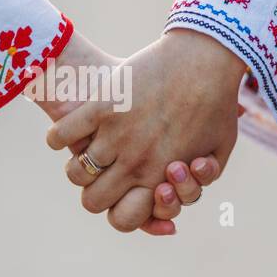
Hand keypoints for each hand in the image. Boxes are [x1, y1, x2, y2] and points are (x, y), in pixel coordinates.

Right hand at [46, 29, 245, 231]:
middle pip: (92, 202)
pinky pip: (61, 135)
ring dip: (78, 165)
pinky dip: (58, 137)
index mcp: (160, 178)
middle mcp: (134, 163)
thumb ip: (198, 181)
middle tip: (105, 173)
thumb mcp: (218, 151)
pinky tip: (67, 131)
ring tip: (87, 151)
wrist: (207, 56)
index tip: (124, 194)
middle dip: (96, 192)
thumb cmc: (217, 104)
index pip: (122, 219)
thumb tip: (171, 194)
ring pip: (75, 173)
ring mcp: (115, 135)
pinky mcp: (101, 106)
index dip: (118, 212)